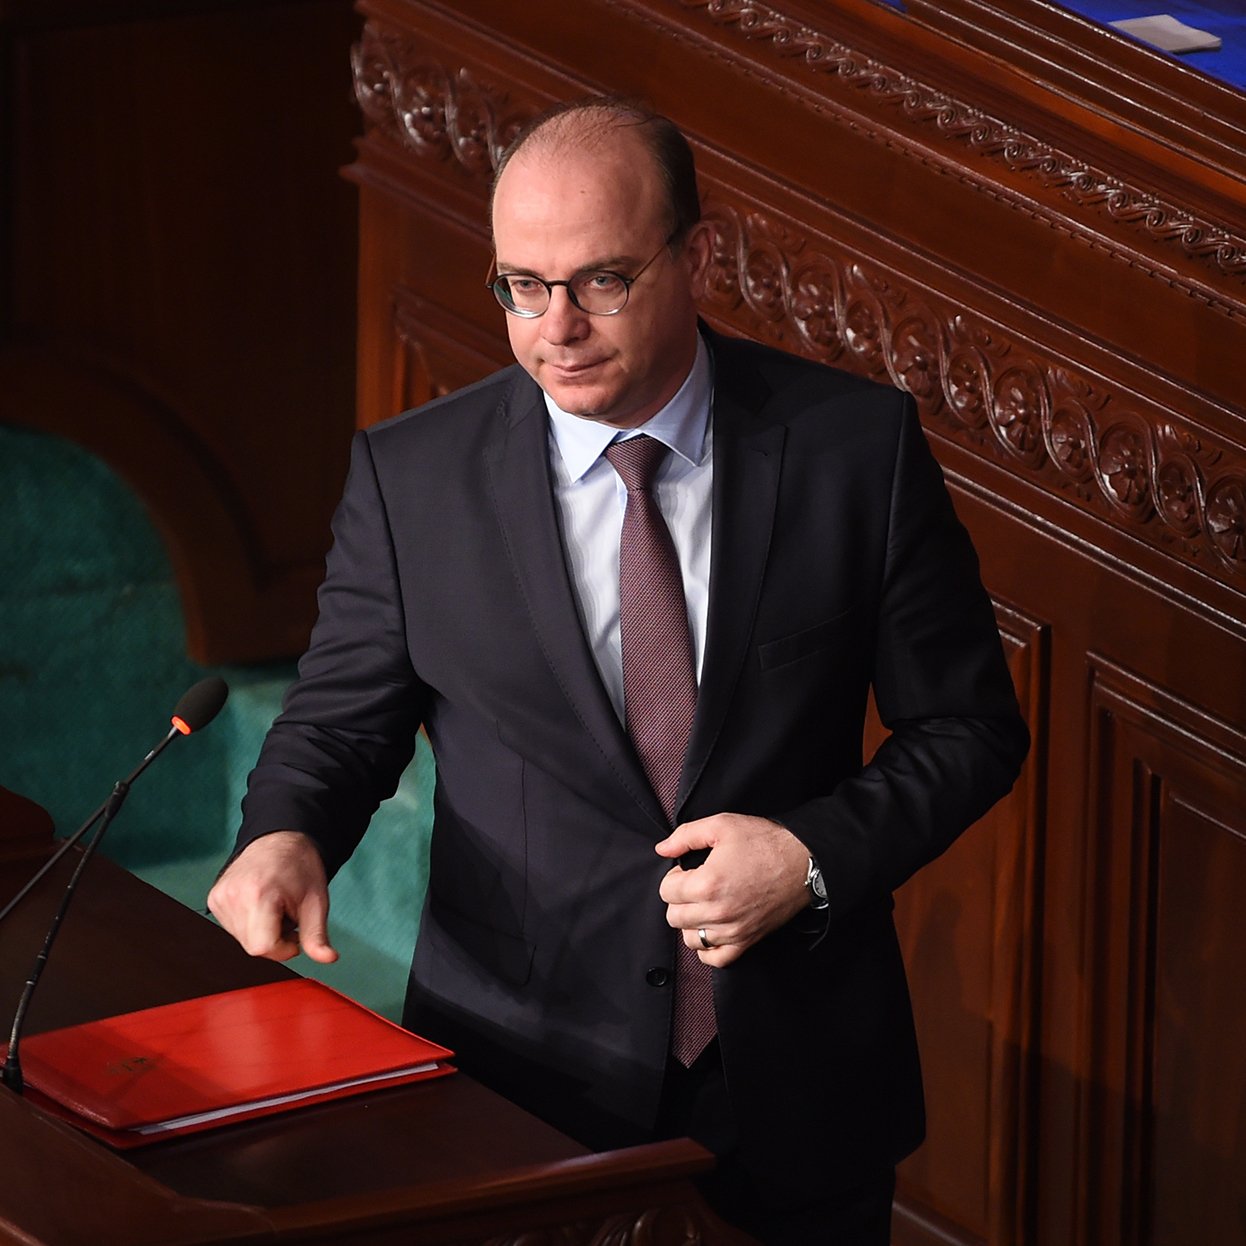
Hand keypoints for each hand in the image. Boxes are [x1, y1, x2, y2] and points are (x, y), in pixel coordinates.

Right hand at [207, 831, 337, 963]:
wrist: (280, 838)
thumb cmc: (300, 867)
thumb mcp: (316, 901)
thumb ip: (317, 935)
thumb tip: (329, 959)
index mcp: (259, 895)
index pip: (262, 948)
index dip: (284, 948)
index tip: (295, 933)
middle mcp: (233, 896)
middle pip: (253, 947)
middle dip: (275, 940)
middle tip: (287, 916)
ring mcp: (219, 897)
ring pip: (242, 940)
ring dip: (262, 932)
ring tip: (274, 908)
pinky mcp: (214, 898)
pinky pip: (232, 928)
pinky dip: (250, 924)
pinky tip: (260, 905)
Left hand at [655, 813, 810, 966]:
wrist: (802, 861)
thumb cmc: (764, 842)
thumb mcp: (722, 825)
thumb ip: (685, 836)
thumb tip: (662, 849)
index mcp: (707, 883)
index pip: (666, 891)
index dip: (673, 876)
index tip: (686, 870)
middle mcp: (717, 912)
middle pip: (674, 916)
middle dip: (679, 899)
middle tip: (695, 885)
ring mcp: (733, 931)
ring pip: (690, 938)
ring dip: (691, 922)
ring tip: (704, 905)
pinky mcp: (747, 941)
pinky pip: (715, 958)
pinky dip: (708, 947)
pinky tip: (712, 928)